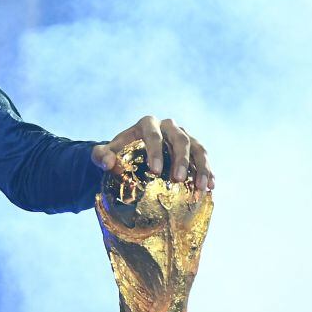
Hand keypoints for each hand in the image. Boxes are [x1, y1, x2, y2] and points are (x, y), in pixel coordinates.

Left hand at [91, 115, 214, 191]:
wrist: (134, 153)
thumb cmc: (119, 153)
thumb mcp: (106, 153)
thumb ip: (101, 156)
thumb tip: (107, 162)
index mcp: (147, 123)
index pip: (153, 134)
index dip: (155, 151)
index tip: (155, 171)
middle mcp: (169, 126)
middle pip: (180, 139)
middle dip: (181, 159)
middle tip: (178, 180)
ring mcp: (185, 136)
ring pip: (198, 148)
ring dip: (201, 167)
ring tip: (201, 187)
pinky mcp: (195, 148)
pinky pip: (205, 158)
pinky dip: (209, 171)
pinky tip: (211, 187)